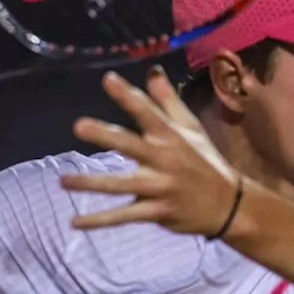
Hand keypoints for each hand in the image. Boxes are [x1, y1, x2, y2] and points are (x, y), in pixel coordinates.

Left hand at [61, 66, 240, 235]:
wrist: (230, 204)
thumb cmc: (205, 161)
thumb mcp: (192, 127)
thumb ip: (168, 100)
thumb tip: (152, 71)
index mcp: (170, 135)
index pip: (146, 111)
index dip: (127, 95)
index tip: (107, 79)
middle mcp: (164, 159)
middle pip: (129, 144)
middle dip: (104, 135)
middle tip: (78, 126)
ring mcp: (160, 187)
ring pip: (121, 185)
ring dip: (91, 183)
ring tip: (63, 181)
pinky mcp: (157, 211)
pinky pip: (124, 216)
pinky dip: (100, 220)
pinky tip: (75, 222)